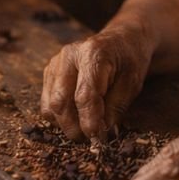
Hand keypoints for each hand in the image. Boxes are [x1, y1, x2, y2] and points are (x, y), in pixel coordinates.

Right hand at [40, 24, 153, 139]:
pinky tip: (76, 117)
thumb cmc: (129, 61)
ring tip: (85, 130)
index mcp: (93, 54)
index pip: (85, 95)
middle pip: (61, 101)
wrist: (121, 40)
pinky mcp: (50, 72)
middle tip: (92, 139)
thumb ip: (115, 108)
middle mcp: (69, 56)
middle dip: (75, 127)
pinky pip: (47, 103)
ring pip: (50, 105)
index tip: (97, 138)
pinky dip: (59, 117)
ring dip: (65, 125)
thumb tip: (102, 134)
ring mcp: (56, 63)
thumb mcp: (132, 83)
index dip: (89, 121)